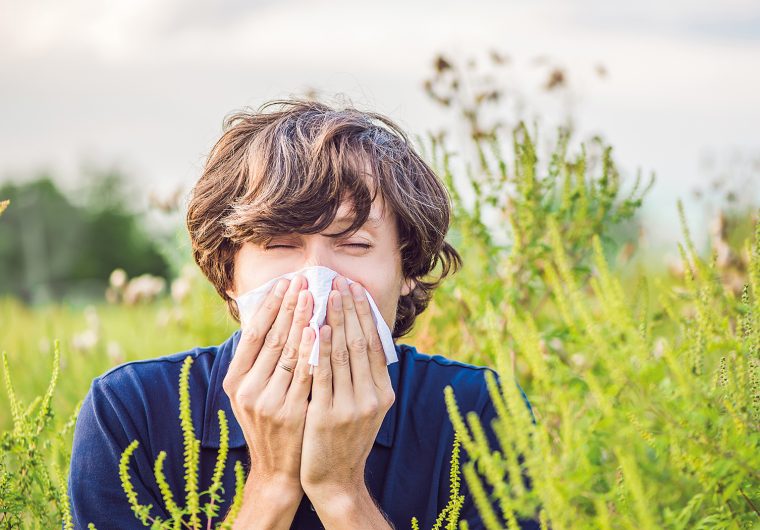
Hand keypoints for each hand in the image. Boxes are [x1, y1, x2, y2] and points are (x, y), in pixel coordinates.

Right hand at [222, 274, 315, 497]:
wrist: (278, 471)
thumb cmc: (270, 424)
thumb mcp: (253, 393)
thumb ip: (258, 361)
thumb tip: (271, 316)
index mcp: (235, 381)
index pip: (253, 334)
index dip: (270, 306)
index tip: (285, 282)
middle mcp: (247, 390)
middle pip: (272, 338)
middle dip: (289, 306)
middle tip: (303, 280)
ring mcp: (268, 402)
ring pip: (289, 352)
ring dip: (303, 320)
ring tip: (315, 295)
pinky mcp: (290, 413)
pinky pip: (305, 374)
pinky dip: (313, 351)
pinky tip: (321, 330)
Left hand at [300, 275, 395, 501]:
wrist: (334, 479)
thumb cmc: (345, 437)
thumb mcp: (365, 408)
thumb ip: (364, 377)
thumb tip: (360, 336)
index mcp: (383, 393)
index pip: (374, 344)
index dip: (365, 314)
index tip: (355, 289)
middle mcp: (372, 398)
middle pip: (360, 343)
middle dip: (349, 309)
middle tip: (340, 281)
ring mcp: (351, 407)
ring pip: (342, 354)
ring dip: (335, 320)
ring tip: (326, 294)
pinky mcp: (327, 415)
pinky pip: (323, 374)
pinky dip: (321, 348)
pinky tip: (316, 328)